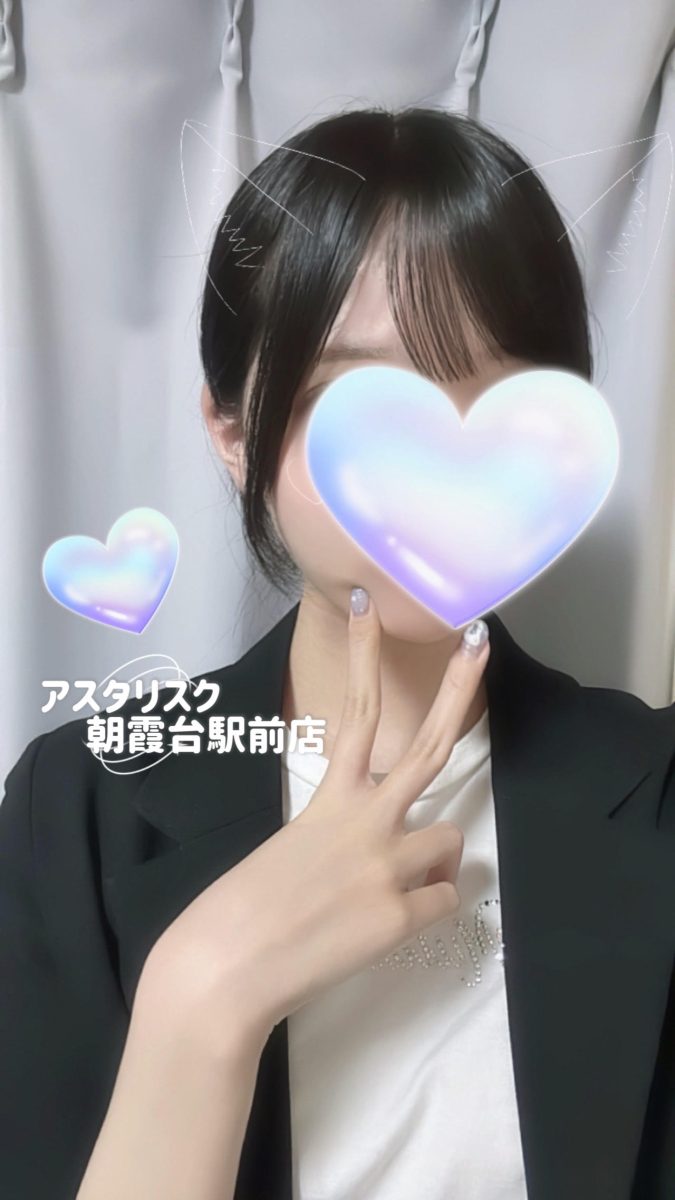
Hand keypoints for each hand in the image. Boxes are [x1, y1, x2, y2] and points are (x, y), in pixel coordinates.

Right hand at [140, 597, 489, 1053]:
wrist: (223, 969)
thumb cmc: (236, 910)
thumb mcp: (286, 849)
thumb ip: (334, 832)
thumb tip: (375, 845)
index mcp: (328, 799)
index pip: (356, 711)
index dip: (365, 652)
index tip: (370, 605)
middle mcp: (365, 819)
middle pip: (431, 744)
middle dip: (460, 688)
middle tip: (480, 640)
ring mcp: (387, 865)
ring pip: (452, 837)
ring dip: (436, 856)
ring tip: (404, 880)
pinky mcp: (400, 917)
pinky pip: (447, 899)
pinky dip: (430, 907)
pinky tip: (395, 921)